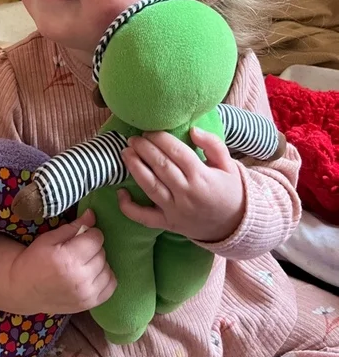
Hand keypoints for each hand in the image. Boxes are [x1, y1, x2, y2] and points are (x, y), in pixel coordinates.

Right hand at [9, 208, 116, 313]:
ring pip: (107, 268)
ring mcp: (85, 294)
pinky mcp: (89, 304)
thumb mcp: (49, 238)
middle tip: (80, 249)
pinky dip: (105, 277)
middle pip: (102, 253)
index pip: (96, 238)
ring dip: (99, 262)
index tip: (82, 235)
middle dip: (93, 247)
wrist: (23, 289)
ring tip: (85, 262)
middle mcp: (80, 278)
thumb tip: (92, 214)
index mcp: (68, 259)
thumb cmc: (34, 260)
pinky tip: (93, 274)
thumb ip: (73, 227)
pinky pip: (110, 286)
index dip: (90, 233)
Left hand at [117, 128, 244, 242]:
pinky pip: (144, 218)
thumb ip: (213, 144)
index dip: (160, 139)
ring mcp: (175, 211)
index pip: (177, 152)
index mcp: (202, 177)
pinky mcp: (168, 224)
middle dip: (144, 149)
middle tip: (133, 138)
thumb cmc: (231, 191)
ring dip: (134, 168)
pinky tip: (120, 192)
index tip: (149, 131)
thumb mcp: (229, 165)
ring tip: (125, 153)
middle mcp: (187, 194)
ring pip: (150, 187)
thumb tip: (193, 130)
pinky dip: (129, 207)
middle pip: (161, 166)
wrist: (235, 226)